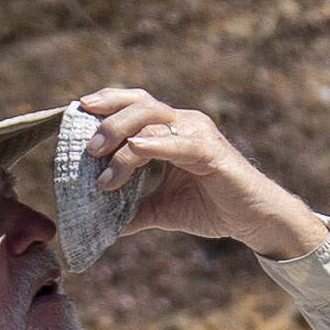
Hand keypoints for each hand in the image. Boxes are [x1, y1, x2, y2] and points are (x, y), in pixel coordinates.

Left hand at [71, 86, 329, 261]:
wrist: (253, 220)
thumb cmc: (214, 208)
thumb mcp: (163, 209)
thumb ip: (134, 211)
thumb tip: (102, 225)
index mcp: (173, 131)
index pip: (135, 105)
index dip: (106, 104)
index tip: (76, 112)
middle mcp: (185, 124)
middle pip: (140, 105)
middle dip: (107, 119)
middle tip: (85, 147)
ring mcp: (198, 133)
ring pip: (152, 120)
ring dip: (120, 136)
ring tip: (98, 160)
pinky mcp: (210, 151)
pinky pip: (176, 142)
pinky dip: (151, 146)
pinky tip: (131, 151)